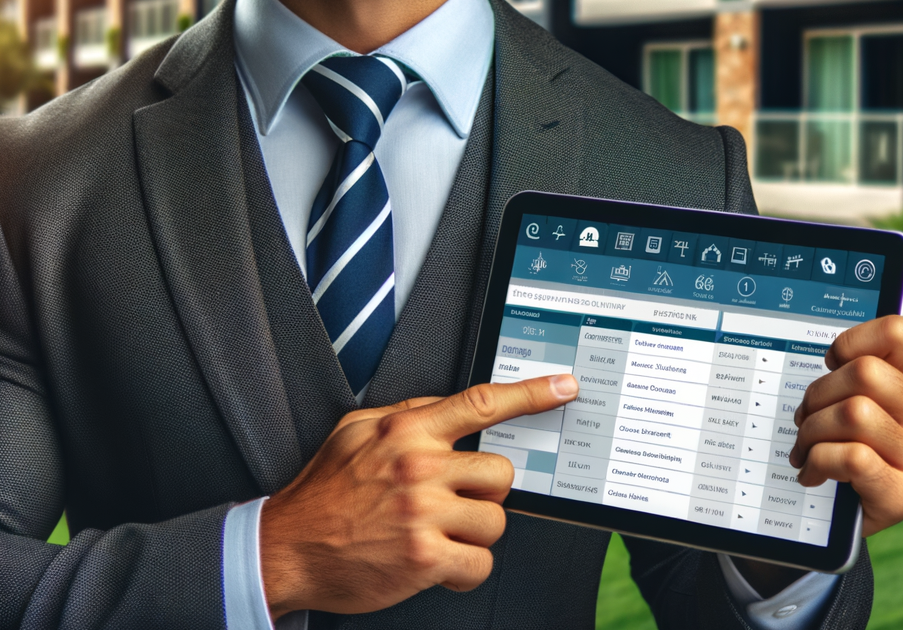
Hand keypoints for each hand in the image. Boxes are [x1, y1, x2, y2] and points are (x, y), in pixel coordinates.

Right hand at [259, 374, 577, 618]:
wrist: (287, 547)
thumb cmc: (324, 490)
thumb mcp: (357, 431)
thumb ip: (406, 415)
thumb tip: (446, 408)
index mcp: (408, 432)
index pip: (483, 403)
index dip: (532, 393)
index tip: (563, 386)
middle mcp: (420, 468)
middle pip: (501, 471)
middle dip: (487, 487)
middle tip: (459, 497)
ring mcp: (424, 514)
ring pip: (496, 519)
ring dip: (477, 530)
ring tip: (444, 531)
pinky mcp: (424, 559)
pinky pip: (480, 563)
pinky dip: (467, 567)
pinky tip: (442, 561)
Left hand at [790, 257, 902, 537]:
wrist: (833, 499)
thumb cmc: (840, 426)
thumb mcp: (849, 374)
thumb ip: (877, 322)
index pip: (896, 330)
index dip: (848, 340)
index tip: (828, 360)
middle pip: (863, 373)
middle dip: (817, 392)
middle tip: (804, 414)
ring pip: (853, 413)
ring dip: (812, 429)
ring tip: (805, 443)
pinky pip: (853, 457)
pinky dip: (819, 460)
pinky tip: (814, 469)